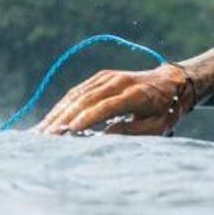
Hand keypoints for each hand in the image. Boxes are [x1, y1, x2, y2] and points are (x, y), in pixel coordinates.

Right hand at [40, 61, 198, 134]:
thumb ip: (134, 131)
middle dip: (65, 118)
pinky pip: (78, 91)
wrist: (172, 82)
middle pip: (87, 99)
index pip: (107, 106)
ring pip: (77, 94)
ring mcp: (107, 77)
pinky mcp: (100, 77)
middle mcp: (118, 81)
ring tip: (41, 131)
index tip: (70, 131)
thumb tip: (105, 136)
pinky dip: (62, 105)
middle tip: (46, 137)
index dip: (88, 117)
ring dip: (58, 112)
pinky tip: (51, 119)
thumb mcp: (159, 126)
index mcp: (136, 94)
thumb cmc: (167, 109)